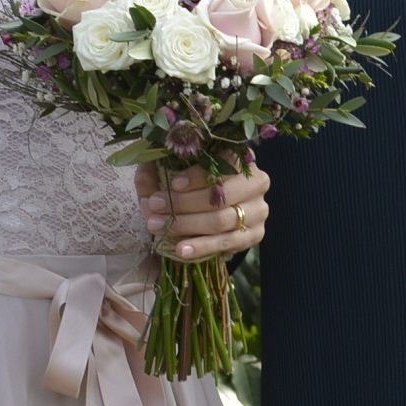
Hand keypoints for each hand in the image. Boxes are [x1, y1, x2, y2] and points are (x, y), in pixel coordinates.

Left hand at [134, 162, 269, 261]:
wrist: (208, 213)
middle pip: (221, 196)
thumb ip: (156, 171)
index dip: (199, 175)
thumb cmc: (189, 185)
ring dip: (187, 225)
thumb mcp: (169, 172)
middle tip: (153, 206)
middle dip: (184, 203)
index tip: (173, 184)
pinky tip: (181, 249)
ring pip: (223, 220)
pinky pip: (228, 243)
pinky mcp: (255, 234)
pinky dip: (202, 247)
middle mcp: (256, 182)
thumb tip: (146, 174)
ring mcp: (259, 210)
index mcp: (240, 157)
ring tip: (158, 227)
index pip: (224, 163)